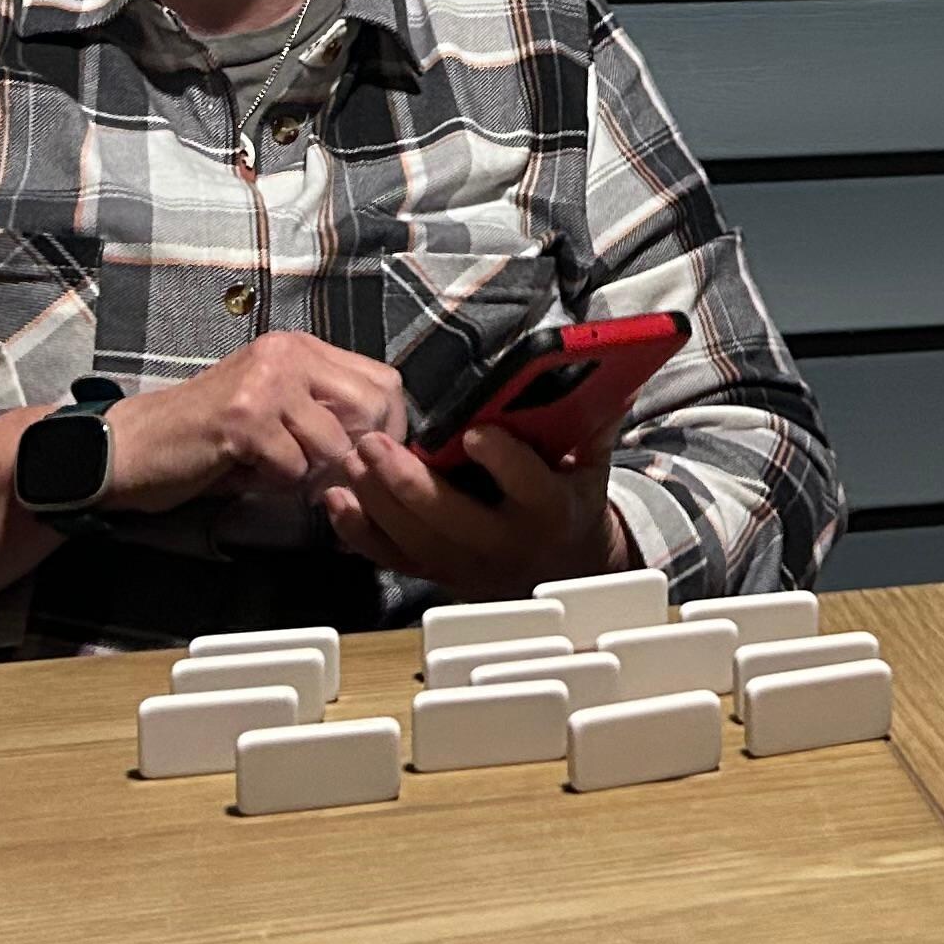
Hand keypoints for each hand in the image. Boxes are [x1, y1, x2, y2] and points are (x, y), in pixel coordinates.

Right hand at [98, 333, 403, 515]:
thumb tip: (380, 443)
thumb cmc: (205, 436)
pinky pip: (293, 468)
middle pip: (370, 407)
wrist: (131, 446)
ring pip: (332, 444)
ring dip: (306, 472)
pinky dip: (274, 483)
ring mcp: (265, 384)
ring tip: (268, 466)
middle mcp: (287, 354)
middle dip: (355, 454)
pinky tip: (244, 471)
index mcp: (299, 348)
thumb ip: (322, 412)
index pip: (383, 380)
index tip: (372, 459)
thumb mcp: (273, 408)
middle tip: (321, 474)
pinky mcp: (244, 419)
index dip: (390, 426)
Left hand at [314, 419, 623, 601]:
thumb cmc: (572, 502)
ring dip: (376, 499)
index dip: (502, 459)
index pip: (526, 485)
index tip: (476, 431)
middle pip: (450, 517)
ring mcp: (466, 565)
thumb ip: (592, 420)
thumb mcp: (592, 464)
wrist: (566, 568)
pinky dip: (359, 532)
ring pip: (413, 538)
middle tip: (376, 443)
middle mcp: (505, 544)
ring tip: (354, 459)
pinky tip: (338, 500)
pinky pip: (391, 557)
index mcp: (549, 511)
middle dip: (408, 480)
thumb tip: (605, 369)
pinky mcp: (437, 573)